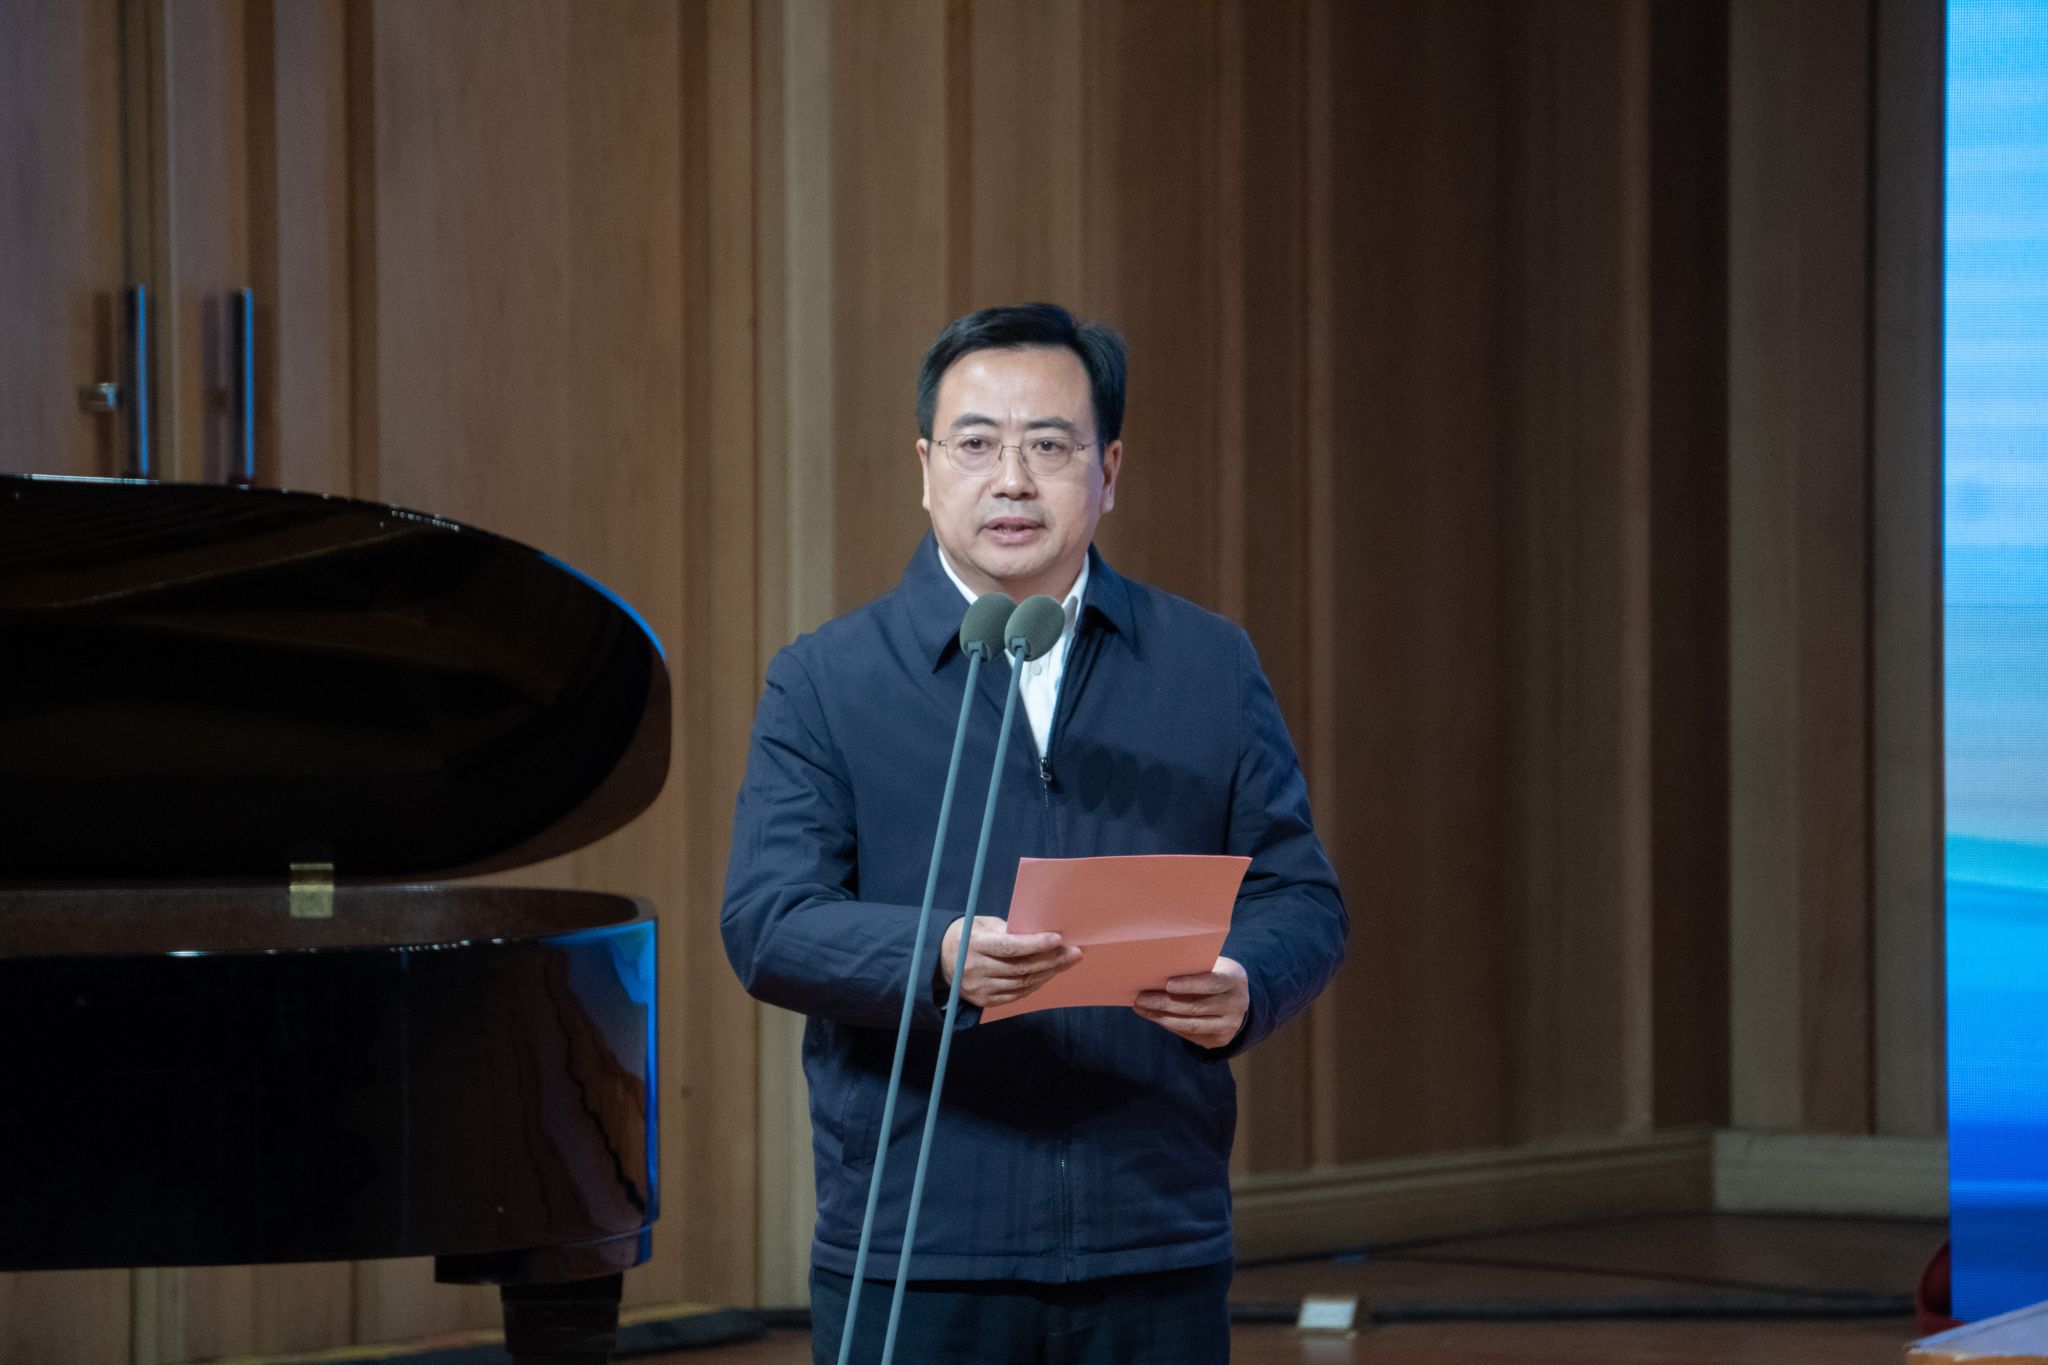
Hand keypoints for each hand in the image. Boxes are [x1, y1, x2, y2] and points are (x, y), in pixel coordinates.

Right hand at [938, 916, 1082, 1008]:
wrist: (939, 959)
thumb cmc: (968, 935)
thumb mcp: (983, 924)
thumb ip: (1009, 930)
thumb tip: (1041, 932)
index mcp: (974, 944)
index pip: (1009, 946)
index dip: (1035, 944)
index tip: (1058, 939)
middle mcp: (975, 969)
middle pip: (1021, 967)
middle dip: (1052, 960)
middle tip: (1075, 952)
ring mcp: (979, 988)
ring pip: (1023, 983)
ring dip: (1049, 973)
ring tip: (1067, 962)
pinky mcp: (984, 1001)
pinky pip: (1017, 994)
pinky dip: (1036, 984)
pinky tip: (1049, 974)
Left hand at [1134, 956, 1248, 1048]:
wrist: (1237, 998)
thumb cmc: (1215, 974)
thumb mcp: (1212, 965)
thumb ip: (1193, 967)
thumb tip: (1157, 969)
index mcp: (1234, 980)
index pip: (1212, 982)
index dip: (1190, 984)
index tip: (1167, 984)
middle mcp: (1236, 1004)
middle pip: (1196, 1006)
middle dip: (1164, 1003)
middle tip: (1141, 998)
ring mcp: (1230, 1025)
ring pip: (1190, 1024)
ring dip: (1161, 1017)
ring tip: (1141, 1008)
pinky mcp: (1220, 1040)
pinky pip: (1190, 1034)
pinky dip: (1169, 1025)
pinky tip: (1153, 1017)